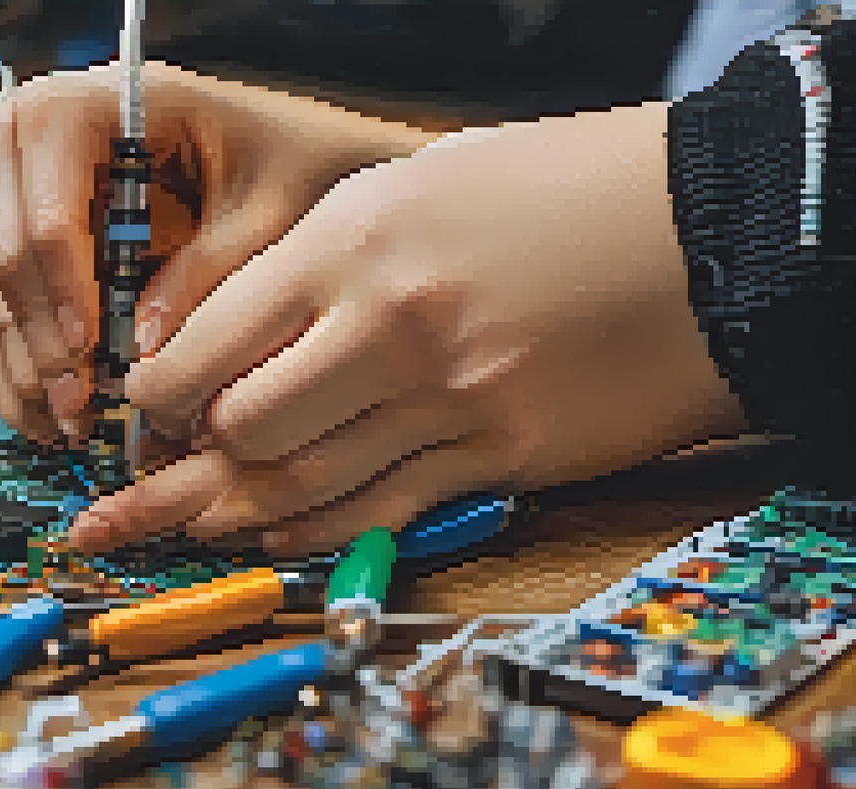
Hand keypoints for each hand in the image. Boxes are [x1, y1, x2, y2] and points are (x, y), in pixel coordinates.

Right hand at [0, 62, 438, 441]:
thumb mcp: (269, 215)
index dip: (62, 287)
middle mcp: (32, 120)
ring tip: (61, 417)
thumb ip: (209, 273)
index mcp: (103, 99)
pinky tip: (38, 407)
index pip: (47, 205)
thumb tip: (141, 351)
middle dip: (31, 332)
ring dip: (9, 352)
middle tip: (77, 404)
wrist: (281, 152)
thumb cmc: (285, 165)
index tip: (93, 353)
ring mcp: (1, 164)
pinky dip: (1, 351)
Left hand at [69, 103, 750, 554]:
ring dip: (228, 513)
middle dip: (183, 461)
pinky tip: (272, 535)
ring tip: (180, 524)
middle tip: (153, 473)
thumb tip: (229, 337)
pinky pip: (378, 513)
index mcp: (353, 243)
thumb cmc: (555, 191)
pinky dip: (312, 532)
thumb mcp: (415, 184)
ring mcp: (450, 403)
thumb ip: (318, 261)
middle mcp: (389, 328)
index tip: (148, 405)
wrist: (707, 231)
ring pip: (299, 487)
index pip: (207, 345)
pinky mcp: (502, 457)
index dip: (156, 394)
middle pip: (241, 428)